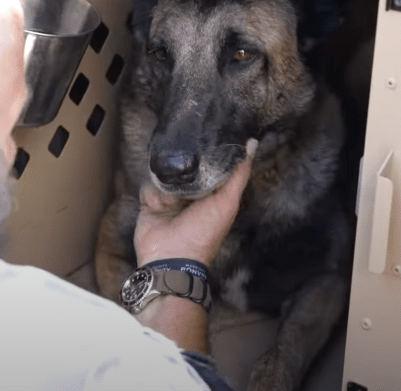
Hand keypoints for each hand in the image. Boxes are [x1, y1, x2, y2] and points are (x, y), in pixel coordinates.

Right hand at [134, 139, 257, 266]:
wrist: (171, 257)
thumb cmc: (204, 234)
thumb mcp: (227, 202)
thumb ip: (239, 174)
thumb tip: (252, 144)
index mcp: (211, 194)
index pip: (208, 165)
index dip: (207, 155)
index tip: (204, 142)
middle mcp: (190, 195)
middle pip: (184, 167)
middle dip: (182, 169)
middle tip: (183, 175)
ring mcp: (169, 199)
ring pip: (165, 175)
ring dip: (168, 186)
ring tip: (172, 201)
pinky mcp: (150, 203)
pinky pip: (148, 186)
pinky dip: (153, 194)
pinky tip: (159, 206)